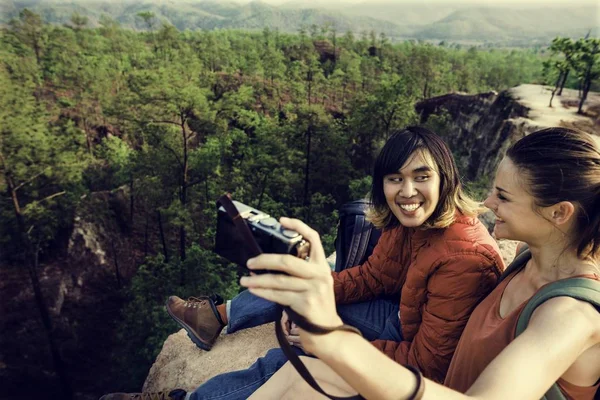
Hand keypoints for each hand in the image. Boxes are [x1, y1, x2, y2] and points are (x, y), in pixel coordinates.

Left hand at [240, 217, 342, 352]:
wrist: (328, 333)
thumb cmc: (315, 306)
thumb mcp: (314, 284)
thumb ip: (299, 272)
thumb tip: (266, 263)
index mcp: (322, 265)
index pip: (313, 238)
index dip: (298, 226)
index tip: (281, 220)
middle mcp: (319, 274)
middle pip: (287, 260)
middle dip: (264, 260)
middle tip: (250, 262)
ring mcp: (313, 289)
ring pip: (278, 280)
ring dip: (257, 280)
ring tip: (244, 280)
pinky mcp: (305, 304)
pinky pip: (277, 295)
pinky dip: (262, 292)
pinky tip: (253, 290)